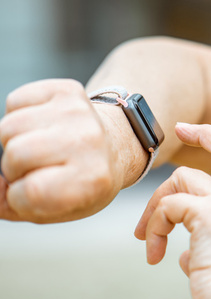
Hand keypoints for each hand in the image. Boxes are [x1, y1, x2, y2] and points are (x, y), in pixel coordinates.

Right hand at [0, 79, 126, 222]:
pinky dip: (18, 115)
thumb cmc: (78, 182)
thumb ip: (9, 204)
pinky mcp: (68, 89)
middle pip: (15, 154)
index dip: (20, 196)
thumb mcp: (55, 209)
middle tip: (38, 168)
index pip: (32, 190)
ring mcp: (79, 111)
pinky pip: (14, 101)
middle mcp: (89, 141)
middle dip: (15, 167)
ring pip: (8, 127)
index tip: (36, 192)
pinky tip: (42, 126)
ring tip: (40, 147)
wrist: (112, 146)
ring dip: (14, 140)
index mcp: (93, 178)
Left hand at [135, 123, 210, 298]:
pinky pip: (167, 207)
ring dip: (156, 207)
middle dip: (202, 132)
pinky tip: (156, 254)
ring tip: (149, 239)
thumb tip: (181, 254)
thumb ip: (207, 244)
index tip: (192, 132)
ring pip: (181, 179)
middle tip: (179, 130)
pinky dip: (155, 228)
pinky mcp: (207, 213)